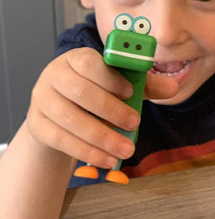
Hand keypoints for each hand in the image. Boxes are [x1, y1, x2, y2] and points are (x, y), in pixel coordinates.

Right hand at [27, 48, 177, 168]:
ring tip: (126, 150)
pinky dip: (87, 151)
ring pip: (70, 119)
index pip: (89, 63)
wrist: (59, 113)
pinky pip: (61, 140)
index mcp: (76, 58)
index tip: (132, 92)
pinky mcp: (37, 126)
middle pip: (80, 92)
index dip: (110, 78)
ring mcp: (42, 101)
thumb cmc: (95, 92)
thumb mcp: (119, 84)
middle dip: (111, 110)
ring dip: (102, 137)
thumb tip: (173, 87)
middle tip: (134, 124)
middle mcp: (54, 75)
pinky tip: (107, 160)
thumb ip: (144, 84)